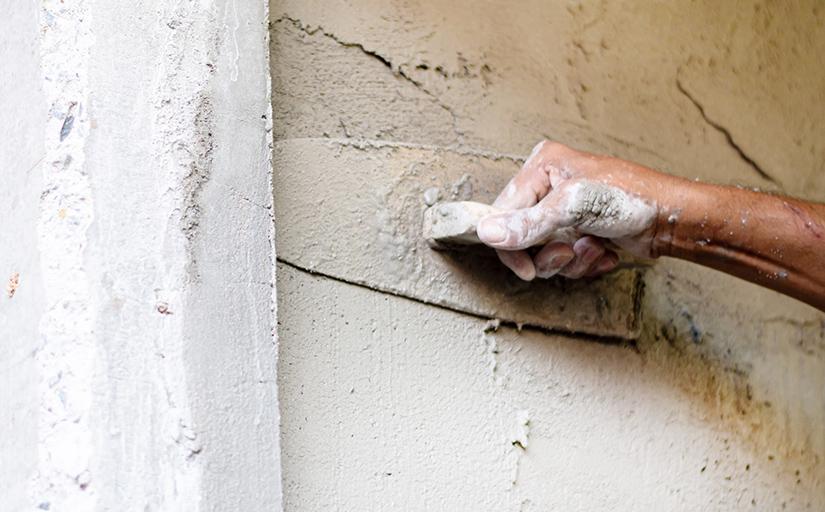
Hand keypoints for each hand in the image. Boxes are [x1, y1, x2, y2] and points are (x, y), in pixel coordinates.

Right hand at [477, 141, 666, 280]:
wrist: (672, 219)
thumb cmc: (632, 198)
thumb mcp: (574, 208)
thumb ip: (528, 223)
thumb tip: (487, 232)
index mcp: (542, 166)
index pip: (503, 213)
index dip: (510, 246)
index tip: (527, 269)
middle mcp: (549, 186)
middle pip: (521, 237)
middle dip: (549, 254)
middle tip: (569, 252)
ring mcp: (564, 211)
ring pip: (543, 253)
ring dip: (570, 260)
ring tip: (594, 247)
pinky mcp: (578, 230)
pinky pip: (564, 259)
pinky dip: (583, 262)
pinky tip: (604, 250)